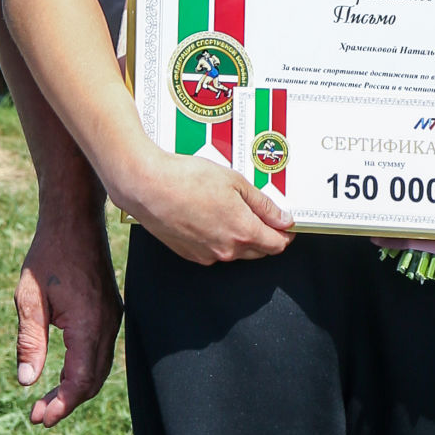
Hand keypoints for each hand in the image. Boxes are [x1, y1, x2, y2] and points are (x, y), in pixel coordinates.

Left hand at [13, 206, 122, 427]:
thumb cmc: (49, 255)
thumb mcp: (30, 300)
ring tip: (48, 399)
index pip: (79, 381)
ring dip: (76, 387)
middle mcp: (108, 324)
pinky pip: (102, 351)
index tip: (38, 418)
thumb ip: (30, 343)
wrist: (74, 219)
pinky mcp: (111, 310)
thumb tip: (27, 381)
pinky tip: (64, 372)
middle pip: (93, 380)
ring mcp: (113, 317)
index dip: (60, 405)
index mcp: (89, 324)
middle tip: (38, 414)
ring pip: (100, 368)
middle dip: (67, 402)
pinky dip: (85, 369)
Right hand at [126, 152, 293, 266]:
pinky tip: (211, 216)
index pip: (277, 245)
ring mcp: (208, 255)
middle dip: (265, 235)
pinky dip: (220, 239)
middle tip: (260, 212)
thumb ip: (263, 204)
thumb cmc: (188, 179)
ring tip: (230, 208)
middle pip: (259, 251)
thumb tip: (283, 218)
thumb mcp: (234, 182)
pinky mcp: (191, 255)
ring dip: (241, 237)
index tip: (286, 224)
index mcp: (243, 232)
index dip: (285, 234)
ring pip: (236, 252)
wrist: (148, 186)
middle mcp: (227, 250)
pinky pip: (215, 252)